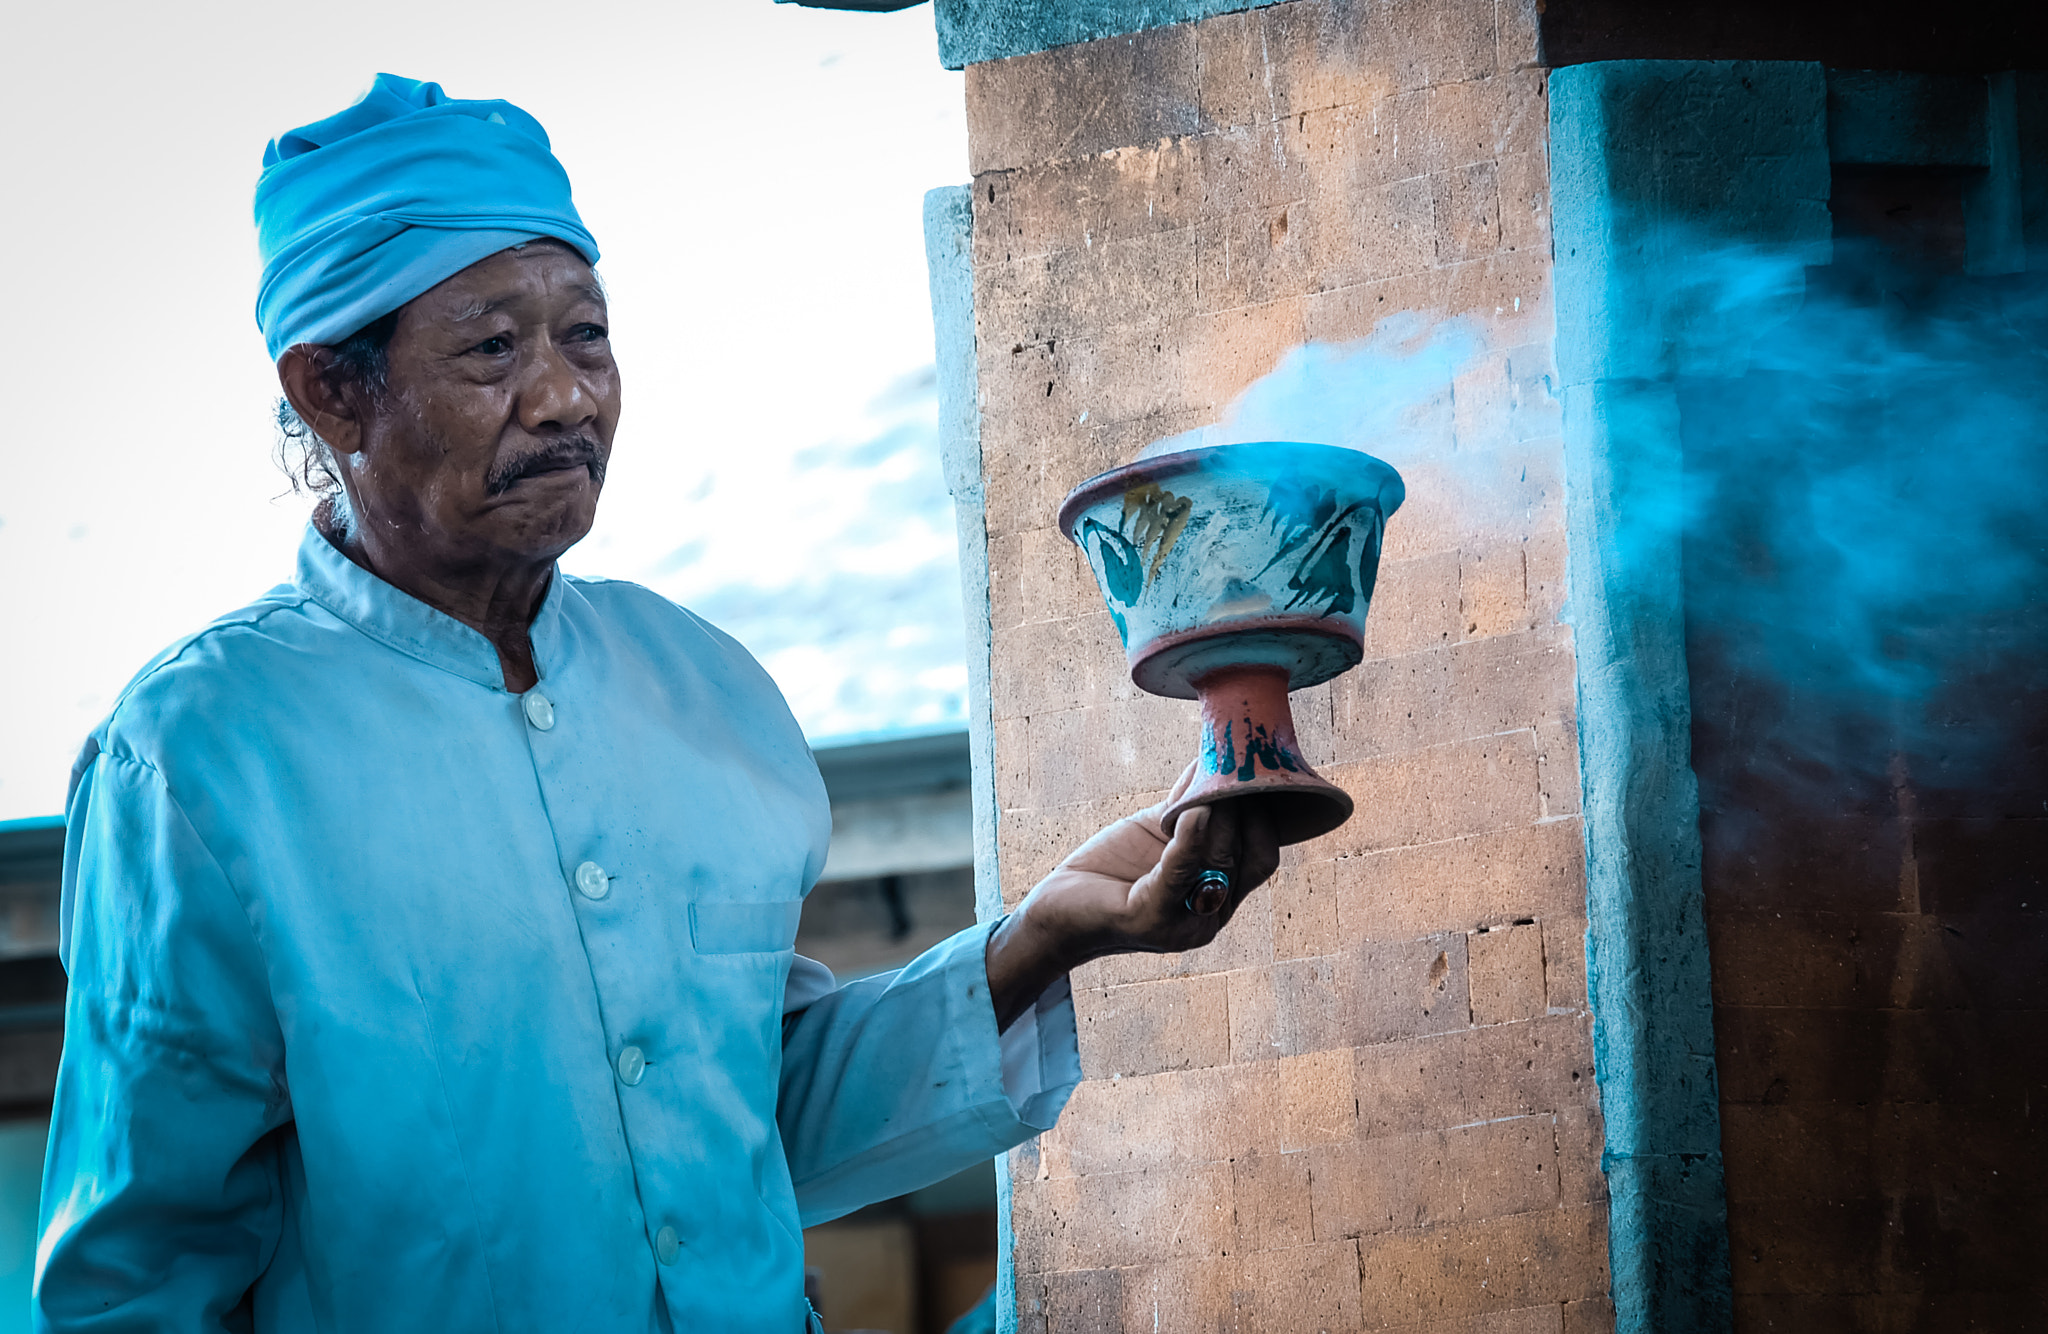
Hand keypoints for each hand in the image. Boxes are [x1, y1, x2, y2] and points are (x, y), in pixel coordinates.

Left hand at [984, 767, 1280, 1030]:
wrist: (1056, 911)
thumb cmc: (1109, 870)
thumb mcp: (1158, 831)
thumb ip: (1191, 803)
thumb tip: (1215, 755)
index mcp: (1220, 897)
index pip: (1261, 857)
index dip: (1264, 814)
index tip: (1256, 772)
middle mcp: (1211, 917)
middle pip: (1246, 857)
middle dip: (1244, 808)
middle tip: (1238, 767)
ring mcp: (1183, 924)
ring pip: (1217, 863)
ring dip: (1219, 816)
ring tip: (1216, 778)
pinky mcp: (1149, 920)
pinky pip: (1177, 874)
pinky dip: (1188, 840)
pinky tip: (1192, 812)